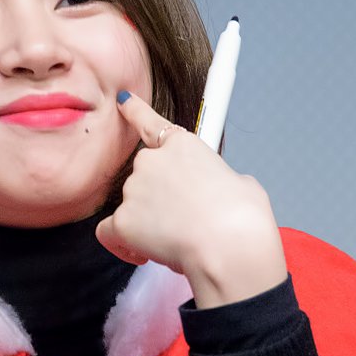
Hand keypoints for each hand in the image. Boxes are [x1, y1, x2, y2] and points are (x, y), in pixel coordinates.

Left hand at [96, 93, 286, 308]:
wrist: (229, 246)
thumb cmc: (244, 218)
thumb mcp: (241, 184)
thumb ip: (218, 179)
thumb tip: (216, 191)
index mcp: (183, 144)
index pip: (149, 121)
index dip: (135, 111)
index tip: (123, 102)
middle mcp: (152, 160)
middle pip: (144, 176)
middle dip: (157, 197)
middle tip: (183, 220)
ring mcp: (134, 189)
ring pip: (131, 206)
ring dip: (146, 223)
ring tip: (178, 241)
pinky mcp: (122, 221)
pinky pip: (111, 233)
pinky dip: (124, 244)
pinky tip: (146, 253)